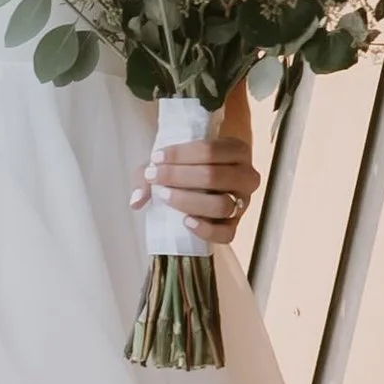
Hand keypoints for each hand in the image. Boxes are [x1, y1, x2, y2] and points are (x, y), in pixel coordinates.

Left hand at [130, 120, 260, 249]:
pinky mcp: (236, 225)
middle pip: (214, 176)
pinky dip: (205, 230)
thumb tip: (136, 201)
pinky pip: (226, 233)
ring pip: (221, 204)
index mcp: (237, 150)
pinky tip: (185, 222)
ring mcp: (244, 202)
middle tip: (154, 177)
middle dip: (178, 177)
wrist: (205, 181)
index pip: (210, 150)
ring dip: (188, 201)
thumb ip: (147, 174)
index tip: (155, 158)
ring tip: (164, 196)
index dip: (180, 155)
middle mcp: (247, 175)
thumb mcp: (168, 162)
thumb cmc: (188, 166)